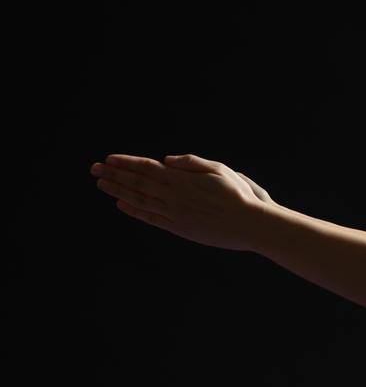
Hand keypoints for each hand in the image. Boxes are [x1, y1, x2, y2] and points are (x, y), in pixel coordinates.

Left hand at [89, 153, 275, 250]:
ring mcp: (175, 212)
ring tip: (101, 184)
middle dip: (115, 174)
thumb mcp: (219, 168)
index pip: (147, 167)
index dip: (126, 163)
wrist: (249, 223)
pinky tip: (121, 204)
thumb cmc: (238, 194)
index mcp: (182, 178)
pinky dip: (135, 211)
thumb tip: (166, 159)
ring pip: (140, 199)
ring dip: (118, 190)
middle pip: (138, 182)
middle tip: (94, 169)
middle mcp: (174, 195)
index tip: (108, 159)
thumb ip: (191, 162)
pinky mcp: (179, 227)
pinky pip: (151, 218)